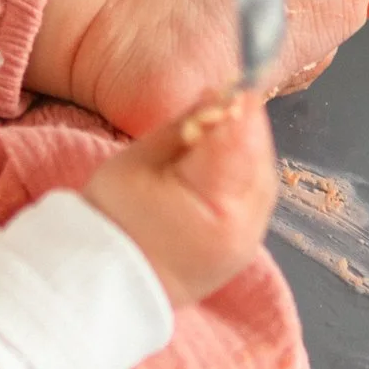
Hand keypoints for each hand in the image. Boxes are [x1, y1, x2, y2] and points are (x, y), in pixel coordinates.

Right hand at [82, 86, 277, 306]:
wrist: (107, 283)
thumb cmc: (113, 220)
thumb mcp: (138, 161)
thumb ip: (184, 126)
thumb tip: (218, 95)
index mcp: (214, 209)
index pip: (241, 145)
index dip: (243, 110)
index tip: (239, 85)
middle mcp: (243, 230)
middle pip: (258, 160)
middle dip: (245, 128)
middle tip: (222, 105)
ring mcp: (248, 244)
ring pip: (261, 178)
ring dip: (246, 150)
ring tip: (215, 135)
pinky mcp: (246, 248)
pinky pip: (255, 199)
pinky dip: (243, 174)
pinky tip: (220, 165)